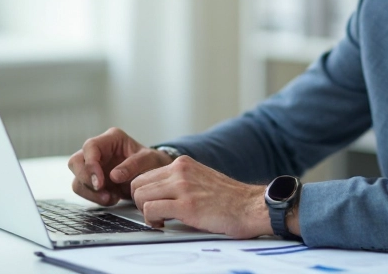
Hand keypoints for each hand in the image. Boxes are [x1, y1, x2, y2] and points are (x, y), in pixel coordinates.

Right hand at [67, 127, 175, 205]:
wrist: (154, 176)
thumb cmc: (153, 163)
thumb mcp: (150, 160)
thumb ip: (134, 165)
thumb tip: (114, 176)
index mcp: (111, 139)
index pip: (90, 147)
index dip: (90, 164)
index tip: (100, 182)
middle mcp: (98, 151)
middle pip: (76, 162)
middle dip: (85, 179)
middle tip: (102, 190)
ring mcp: (94, 166)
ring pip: (77, 179)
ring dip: (90, 192)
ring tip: (110, 198)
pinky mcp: (93, 181)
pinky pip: (84, 190)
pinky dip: (94, 198)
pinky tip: (111, 199)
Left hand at [129, 155, 271, 238]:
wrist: (250, 206)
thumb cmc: (229, 199)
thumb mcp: (201, 178)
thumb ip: (181, 180)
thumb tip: (159, 191)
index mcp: (183, 163)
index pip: (145, 174)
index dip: (143, 193)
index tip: (151, 203)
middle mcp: (180, 171)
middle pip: (137, 184)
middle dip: (140, 202)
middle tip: (153, 214)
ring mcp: (182, 187)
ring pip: (140, 196)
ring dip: (145, 212)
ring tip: (159, 220)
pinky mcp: (186, 206)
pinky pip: (151, 210)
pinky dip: (152, 221)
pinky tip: (163, 225)